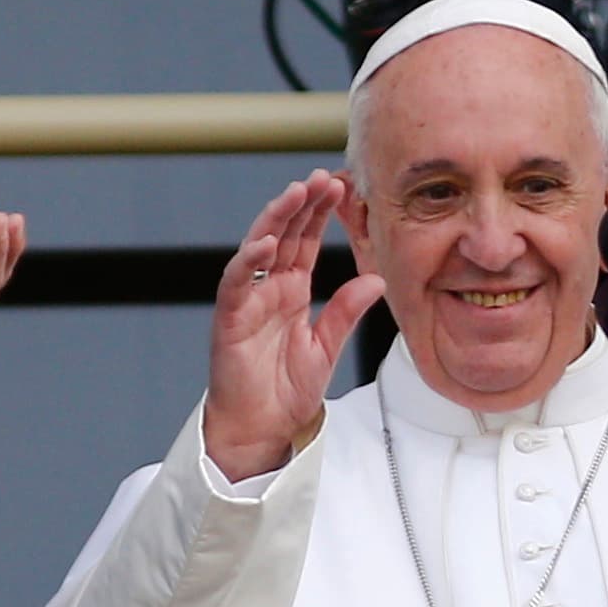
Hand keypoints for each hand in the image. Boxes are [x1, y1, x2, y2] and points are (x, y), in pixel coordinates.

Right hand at [204, 171, 383, 481]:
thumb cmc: (286, 391)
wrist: (261, 429)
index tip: (339, 186)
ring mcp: (247, 300)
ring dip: (276, 218)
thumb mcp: (328, 346)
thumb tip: (377, 280)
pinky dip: (248, 260)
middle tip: (323, 177)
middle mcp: (268, 289)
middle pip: (285, 234)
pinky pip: (237, 282)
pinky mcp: (230, 318)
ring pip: (258, 247)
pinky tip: (266, 240)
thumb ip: (347, 311)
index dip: (320, 213)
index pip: (306, 241)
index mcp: (293, 291)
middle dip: (302, 204)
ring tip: (296, 193)